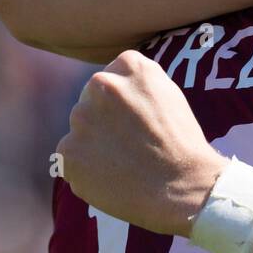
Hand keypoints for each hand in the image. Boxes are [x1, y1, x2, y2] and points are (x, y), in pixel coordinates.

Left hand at [57, 50, 225, 237]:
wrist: (185, 186)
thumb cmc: (182, 144)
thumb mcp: (169, 95)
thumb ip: (137, 84)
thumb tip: (113, 87)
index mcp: (130, 66)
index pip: (114, 77)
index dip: (125, 103)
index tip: (139, 120)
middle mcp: (101, 84)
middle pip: (91, 102)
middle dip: (105, 121)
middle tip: (132, 144)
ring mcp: (81, 118)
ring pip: (80, 131)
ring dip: (95, 144)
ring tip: (126, 163)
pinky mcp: (68, 152)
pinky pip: (70, 159)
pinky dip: (87, 169)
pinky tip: (114, 176)